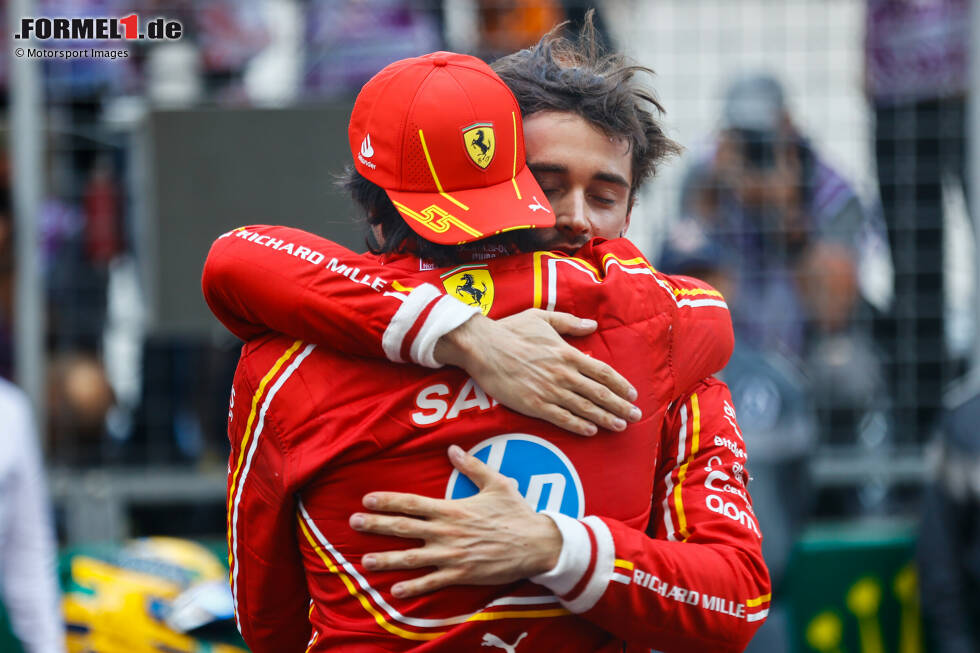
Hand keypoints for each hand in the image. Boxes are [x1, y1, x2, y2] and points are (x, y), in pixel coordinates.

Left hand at [349, 445, 562, 597]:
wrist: (537, 544)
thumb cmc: (517, 513)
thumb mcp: (497, 483)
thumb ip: (472, 467)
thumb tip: (453, 449)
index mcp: (452, 508)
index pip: (412, 503)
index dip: (388, 501)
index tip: (367, 500)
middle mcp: (447, 532)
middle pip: (404, 528)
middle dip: (376, 526)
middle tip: (353, 524)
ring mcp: (452, 555)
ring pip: (412, 558)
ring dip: (386, 559)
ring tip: (365, 561)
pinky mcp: (461, 574)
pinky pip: (432, 582)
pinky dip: (413, 587)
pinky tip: (395, 591)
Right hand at [433, 309, 639, 435]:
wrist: (483, 347)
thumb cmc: (511, 330)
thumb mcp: (542, 318)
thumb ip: (570, 323)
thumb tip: (592, 325)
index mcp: (567, 353)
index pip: (603, 372)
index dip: (620, 385)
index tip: (632, 394)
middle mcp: (563, 374)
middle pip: (600, 393)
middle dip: (620, 406)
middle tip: (635, 416)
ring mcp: (549, 391)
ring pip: (585, 408)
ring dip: (605, 418)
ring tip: (620, 426)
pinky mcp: (534, 405)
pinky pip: (562, 418)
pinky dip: (579, 425)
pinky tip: (591, 431)